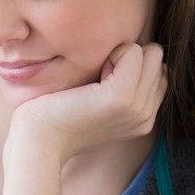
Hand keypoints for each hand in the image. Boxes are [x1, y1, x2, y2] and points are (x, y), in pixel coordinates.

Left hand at [8, 42, 167, 163]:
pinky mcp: (121, 97)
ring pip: (151, 53)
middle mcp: (146, 115)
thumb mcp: (95, 105)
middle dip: (128, 58)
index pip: (158, 73)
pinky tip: (91, 75)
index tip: (100, 82)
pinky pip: (134, 52)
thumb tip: (135, 53)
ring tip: (94, 78)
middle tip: (95, 79)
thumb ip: (120, 88)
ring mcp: (136, 107)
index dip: (130, 66)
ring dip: (121, 54)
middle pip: (157, 60)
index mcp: (143, 118)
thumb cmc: (55, 117)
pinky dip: (113, 53)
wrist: (36, 141)